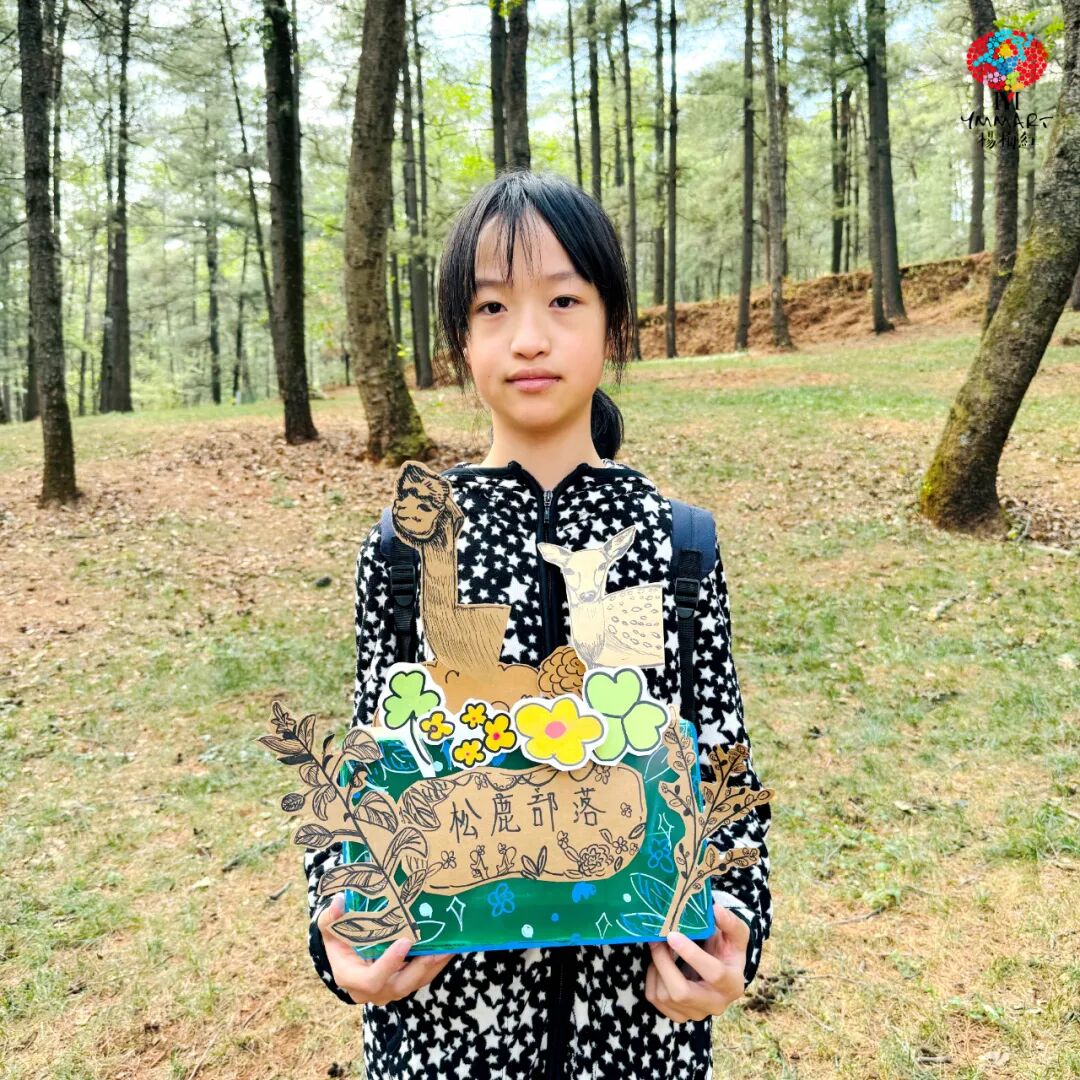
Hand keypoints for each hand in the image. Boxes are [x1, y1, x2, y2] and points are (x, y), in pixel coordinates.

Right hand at [317, 893, 453, 1004]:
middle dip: (421, 968)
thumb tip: (338, 900)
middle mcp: (372, 991)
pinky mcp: (403, 984)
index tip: (405, 942)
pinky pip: (422, 978)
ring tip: (450, 946)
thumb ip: (331, 917)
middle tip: (438, 948)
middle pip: (400, 986)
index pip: (372, 979)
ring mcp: (389, 990)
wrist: (345, 956)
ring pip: (415, 983)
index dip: (389, 964)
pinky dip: (436, 964)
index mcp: (352, 979)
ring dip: (434, 966)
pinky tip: (450, 947)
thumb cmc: (338, 940)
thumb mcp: (329, 929)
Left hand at [644, 900, 749, 1021]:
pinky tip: (659, 964)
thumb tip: (715, 910)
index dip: (691, 954)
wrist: (721, 970)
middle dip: (664, 964)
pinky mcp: (679, 1015)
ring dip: (657, 967)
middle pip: (682, 993)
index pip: (713, 974)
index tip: (672, 935)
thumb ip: (730, 922)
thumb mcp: (736, 935)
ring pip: (664, 996)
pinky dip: (652, 978)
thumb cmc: (727, 950)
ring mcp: (696, 1013)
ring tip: (659, 948)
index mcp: (733, 984)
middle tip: (657, 940)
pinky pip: (655, 999)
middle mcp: (715, 1004)